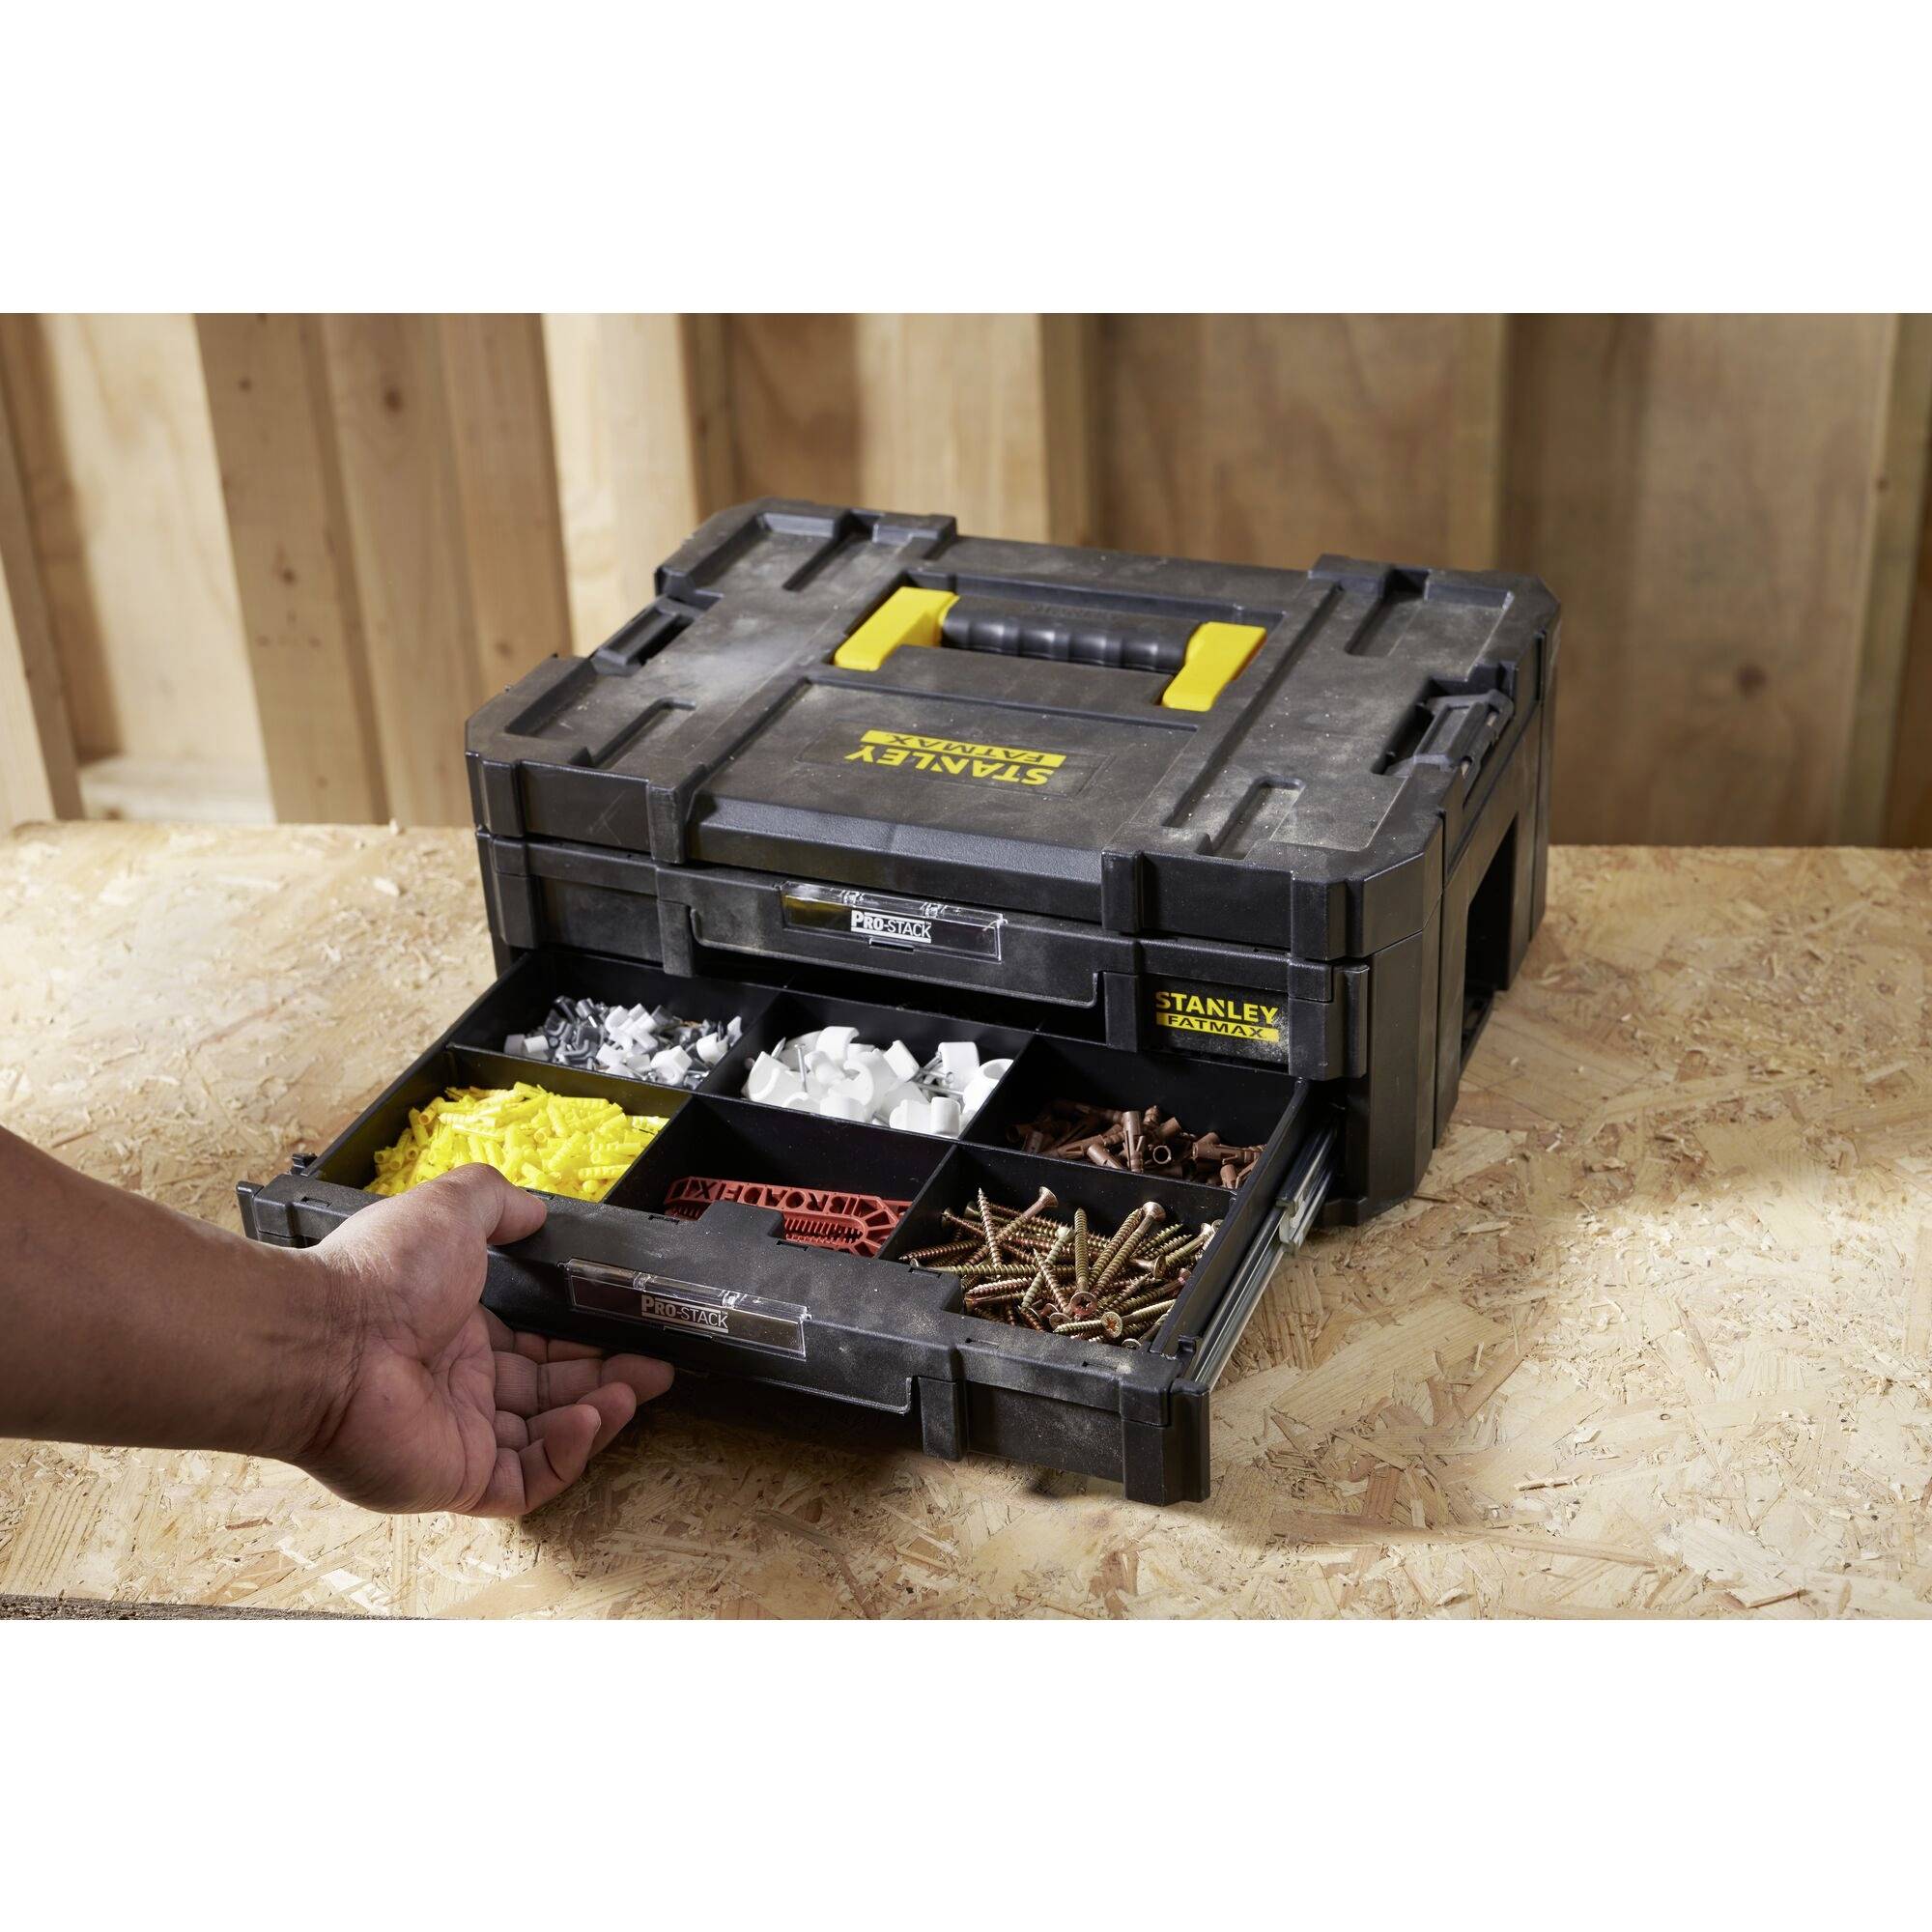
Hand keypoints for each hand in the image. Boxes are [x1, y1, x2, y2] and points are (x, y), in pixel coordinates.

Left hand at [295, 1165, 672, 1514]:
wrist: (328, 1341)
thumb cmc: (380, 1275)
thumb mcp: (450, 1211)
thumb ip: (497, 1203)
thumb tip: (534, 1209)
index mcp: (457, 1329)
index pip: (538, 1345)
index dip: (586, 1342)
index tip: (630, 1330)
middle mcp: (459, 1385)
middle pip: (553, 1394)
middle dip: (609, 1380)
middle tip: (656, 1369)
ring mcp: (458, 1436)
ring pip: (547, 1439)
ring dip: (597, 1416)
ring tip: (633, 1391)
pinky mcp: (457, 1479)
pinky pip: (527, 1481)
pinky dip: (567, 1456)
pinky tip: (591, 1419)